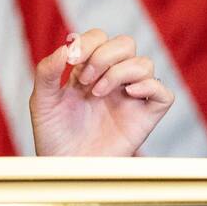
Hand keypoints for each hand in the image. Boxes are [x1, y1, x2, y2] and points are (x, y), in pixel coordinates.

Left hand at [28, 29, 173, 156]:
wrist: (64, 167)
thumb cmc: (53, 136)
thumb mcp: (42, 101)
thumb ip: (47, 72)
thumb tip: (64, 47)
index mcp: (89, 71)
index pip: (99, 38)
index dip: (88, 43)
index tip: (71, 62)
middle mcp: (112, 80)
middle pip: (125, 43)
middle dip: (104, 55)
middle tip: (85, 81)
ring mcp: (130, 98)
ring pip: (145, 63)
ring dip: (120, 72)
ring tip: (98, 93)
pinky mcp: (145, 117)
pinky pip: (164, 92)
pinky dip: (150, 86)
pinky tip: (128, 94)